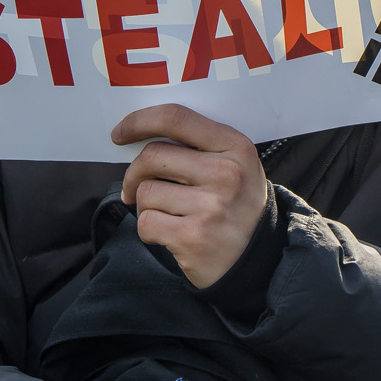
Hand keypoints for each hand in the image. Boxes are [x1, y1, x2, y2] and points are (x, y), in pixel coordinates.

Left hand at [112, 104, 268, 287]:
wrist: (261, 261)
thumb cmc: (237, 206)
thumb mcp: (236, 166)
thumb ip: (200, 146)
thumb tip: (140, 137)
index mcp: (236, 147)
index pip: (176, 119)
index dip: (139, 122)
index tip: (120, 134)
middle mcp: (226, 173)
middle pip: (152, 156)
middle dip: (134, 174)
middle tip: (135, 188)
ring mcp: (211, 206)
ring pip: (145, 192)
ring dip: (145, 207)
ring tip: (166, 216)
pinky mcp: (193, 237)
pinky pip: (146, 222)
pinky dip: (148, 230)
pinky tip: (167, 235)